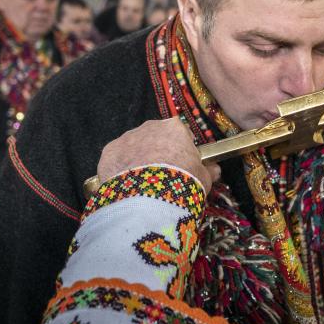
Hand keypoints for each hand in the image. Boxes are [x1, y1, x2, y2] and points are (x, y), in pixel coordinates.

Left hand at [96, 117, 220, 193]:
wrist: (150, 196)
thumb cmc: (183, 182)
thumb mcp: (203, 178)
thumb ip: (208, 171)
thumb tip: (214, 169)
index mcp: (174, 128)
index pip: (179, 135)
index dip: (181, 151)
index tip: (181, 166)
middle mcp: (148, 127)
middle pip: (154, 139)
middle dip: (156, 154)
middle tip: (161, 177)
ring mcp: (126, 138)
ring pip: (133, 148)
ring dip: (137, 161)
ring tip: (141, 186)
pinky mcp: (108, 153)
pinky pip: (116, 161)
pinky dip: (120, 171)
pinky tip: (125, 187)